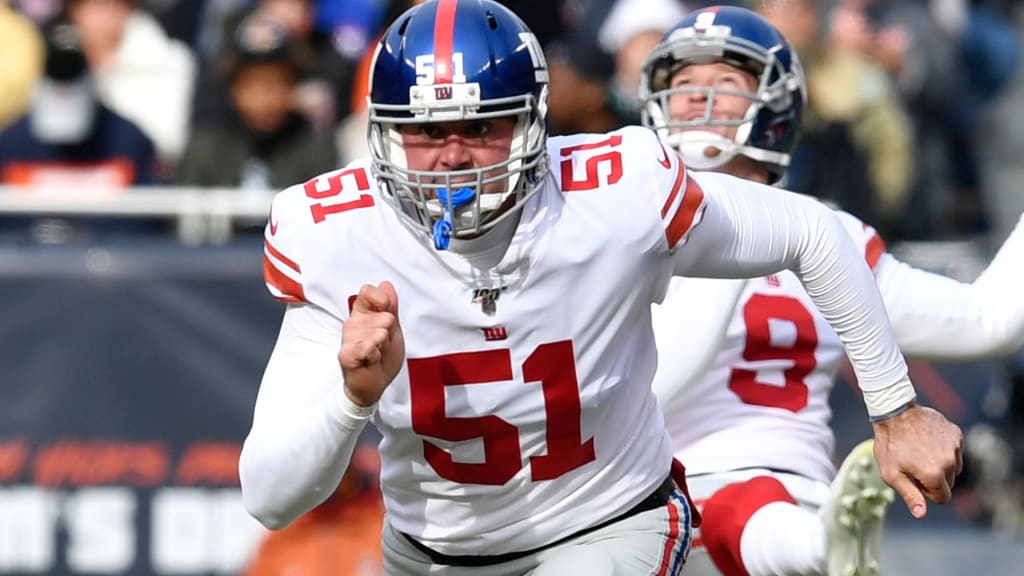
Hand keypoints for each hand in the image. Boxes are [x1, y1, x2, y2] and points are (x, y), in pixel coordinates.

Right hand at [339, 282, 404, 406]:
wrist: (374, 385)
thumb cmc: (381, 358)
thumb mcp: (392, 330)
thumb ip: (390, 307)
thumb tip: (386, 284)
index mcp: (363, 314)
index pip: (368, 291)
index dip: (383, 300)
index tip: (387, 315)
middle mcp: (353, 323)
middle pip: (383, 316)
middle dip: (391, 333)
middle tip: (383, 345)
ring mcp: (348, 339)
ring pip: (379, 332)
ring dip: (384, 346)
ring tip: (377, 354)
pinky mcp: (346, 355)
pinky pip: (368, 347)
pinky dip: (376, 355)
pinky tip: (371, 360)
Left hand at [871, 403, 962, 518]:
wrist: (894, 412)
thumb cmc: (889, 445)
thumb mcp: (892, 474)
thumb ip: (910, 495)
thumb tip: (921, 515)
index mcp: (934, 475)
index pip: (943, 498)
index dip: (927, 492)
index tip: (915, 481)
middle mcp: (949, 461)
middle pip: (949, 483)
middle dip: (934, 479)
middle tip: (914, 464)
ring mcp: (954, 446)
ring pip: (954, 467)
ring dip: (941, 464)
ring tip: (920, 452)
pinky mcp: (956, 433)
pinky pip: (955, 450)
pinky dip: (944, 449)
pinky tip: (927, 441)